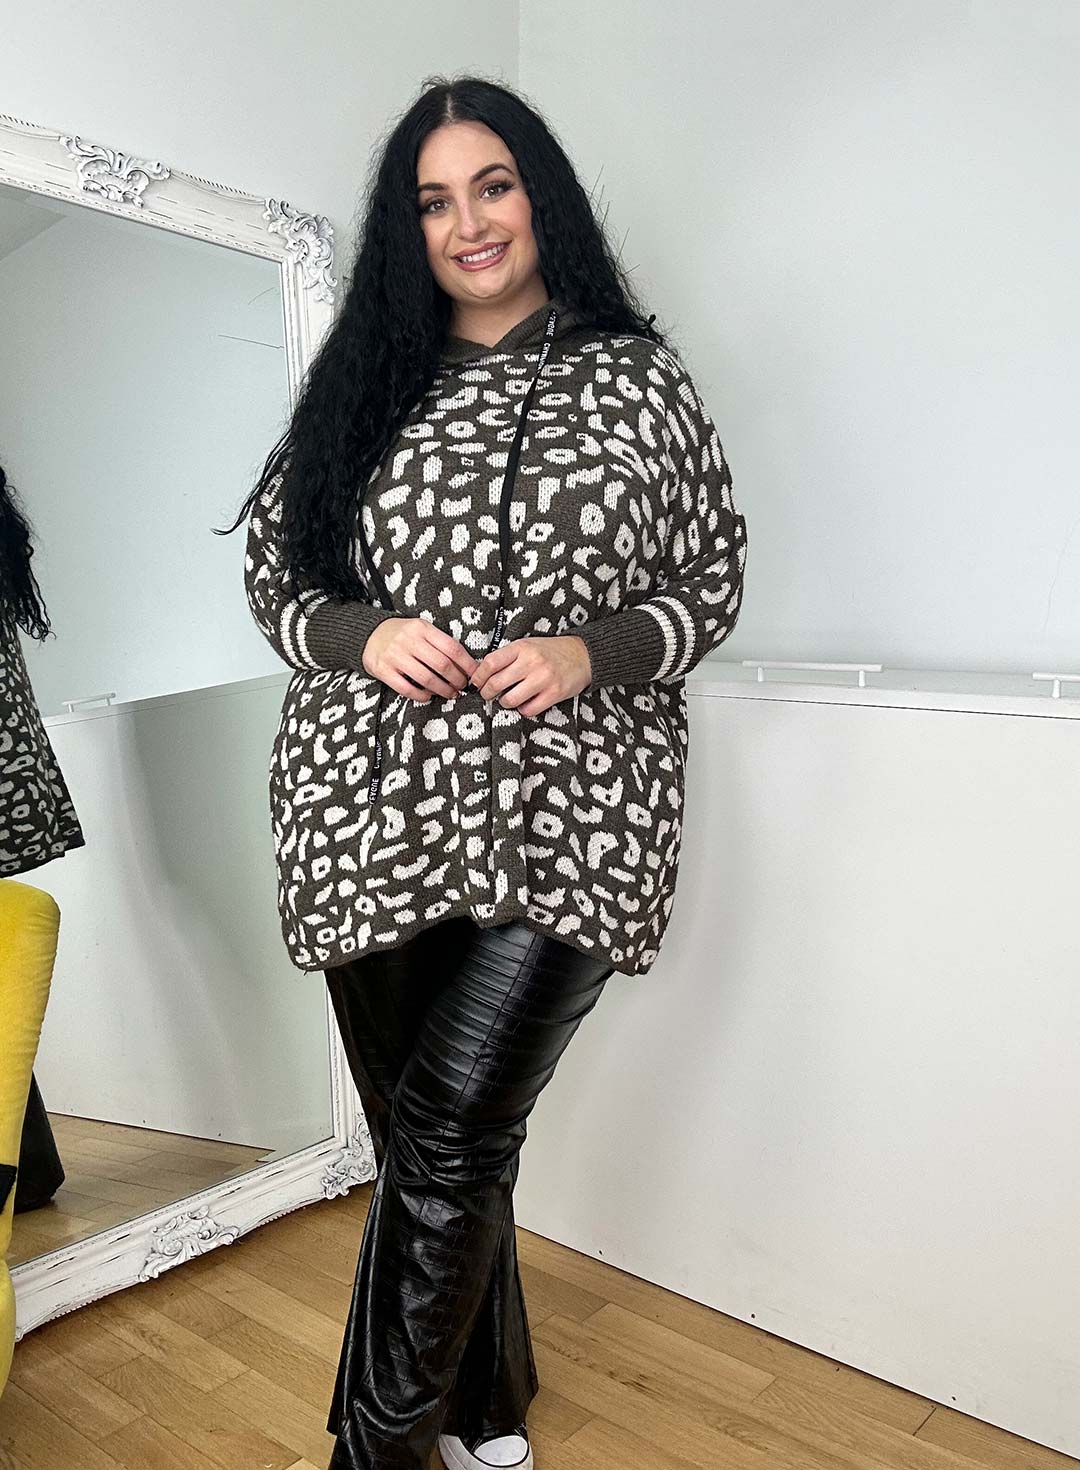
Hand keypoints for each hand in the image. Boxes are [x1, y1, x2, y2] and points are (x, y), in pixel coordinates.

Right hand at [363, 617, 477, 701]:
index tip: (475, 674)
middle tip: (462, 686)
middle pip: (442, 665)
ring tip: (450, 693)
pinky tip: (428, 696)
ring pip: (426, 679)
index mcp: (422, 628)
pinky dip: (421, 696)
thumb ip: (439, 643)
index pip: (452, 648)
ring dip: (443, 690)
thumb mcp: (421, 630)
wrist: (369, 635)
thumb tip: (465, 664)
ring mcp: (395, 655)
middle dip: (457, 680)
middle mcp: (409, 640)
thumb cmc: (402, 635)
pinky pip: (407, 689)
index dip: (467, 664)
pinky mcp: (383, 670)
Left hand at [468, 635, 591, 716]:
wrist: (583, 655)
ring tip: (507, 699)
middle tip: (487, 695)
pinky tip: (526, 703)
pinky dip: (523, 709)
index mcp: (522, 647)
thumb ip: (508, 657)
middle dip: (487, 693)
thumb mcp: (528, 646)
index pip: (490, 663)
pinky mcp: (554, 693)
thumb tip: (482, 674)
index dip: (478, 676)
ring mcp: (543, 678)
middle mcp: (532, 662)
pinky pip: (529, 709)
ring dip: (505, 702)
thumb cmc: (551, 652)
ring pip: (510, 700)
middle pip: (496, 683)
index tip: (476, 683)